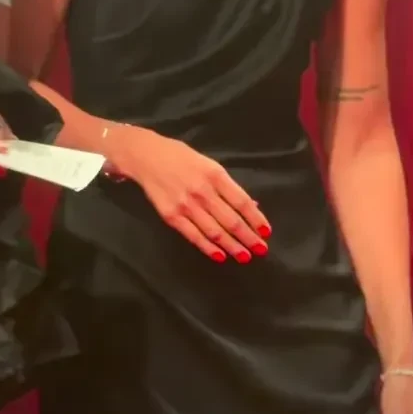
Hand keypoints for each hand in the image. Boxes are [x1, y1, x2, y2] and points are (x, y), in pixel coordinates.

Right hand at [108, 124, 270, 261]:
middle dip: (249, 238)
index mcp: (214, 174)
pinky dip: (209, 248)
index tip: (266, 232)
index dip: (256, 219)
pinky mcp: (171, 216)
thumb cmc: (181, 157)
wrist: (145, 156)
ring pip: (215, 232)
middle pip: (231, 220)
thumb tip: (250, 206)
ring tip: (245, 256)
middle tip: (261, 250)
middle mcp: (202, 191)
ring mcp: (186, 205)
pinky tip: (221, 256)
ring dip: (233, 246)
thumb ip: (227, 186)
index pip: (242, 202)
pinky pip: (194, 236)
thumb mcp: (208, 164)